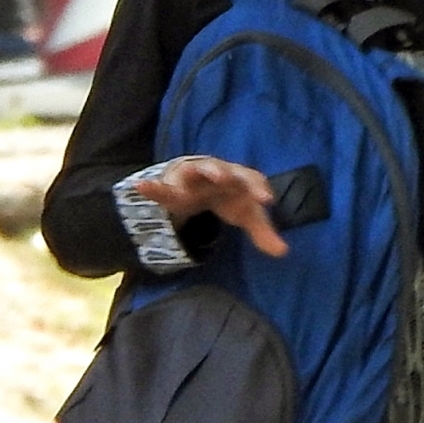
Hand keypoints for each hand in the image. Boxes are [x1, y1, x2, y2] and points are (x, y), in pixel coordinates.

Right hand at [131, 156, 286, 257]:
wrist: (198, 179)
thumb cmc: (227, 196)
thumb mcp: (244, 214)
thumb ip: (262, 232)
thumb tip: (283, 252)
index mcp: (238, 178)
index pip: (251, 180)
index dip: (258, 187)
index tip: (266, 199)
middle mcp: (217, 172)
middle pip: (224, 170)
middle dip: (226, 174)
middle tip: (228, 179)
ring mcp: (194, 176)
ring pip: (197, 171)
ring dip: (200, 172)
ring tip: (207, 177)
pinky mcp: (173, 186)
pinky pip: (162, 187)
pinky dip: (151, 187)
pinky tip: (140, 186)